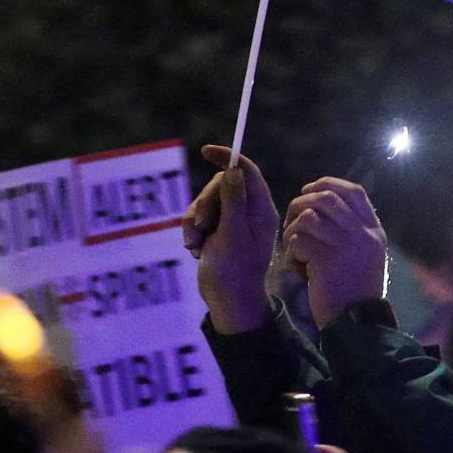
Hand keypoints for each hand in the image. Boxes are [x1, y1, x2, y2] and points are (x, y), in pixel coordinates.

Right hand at [186, 146, 279, 333]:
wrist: (227, 301)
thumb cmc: (234, 269)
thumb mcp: (233, 233)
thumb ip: (233, 200)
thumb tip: (235, 170)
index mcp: (261, 209)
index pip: (247, 171)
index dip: (228, 157)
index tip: (206, 150)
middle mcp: (248, 211)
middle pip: (221, 185)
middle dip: (205, 202)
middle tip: (201, 224)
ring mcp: (232, 221)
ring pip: (206, 201)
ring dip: (195, 220)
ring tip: (195, 242)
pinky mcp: (217, 230)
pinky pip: (197, 217)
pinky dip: (192, 230)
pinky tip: (195, 248)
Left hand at [282, 178, 386, 328]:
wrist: (356, 324)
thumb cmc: (354, 292)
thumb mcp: (365, 256)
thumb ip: (352, 231)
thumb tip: (322, 204)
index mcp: (374, 231)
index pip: (354, 191)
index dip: (328, 183)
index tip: (309, 190)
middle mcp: (364, 234)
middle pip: (328, 197)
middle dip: (302, 202)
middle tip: (292, 218)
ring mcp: (346, 246)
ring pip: (309, 216)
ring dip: (293, 228)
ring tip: (293, 247)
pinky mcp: (327, 260)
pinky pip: (299, 240)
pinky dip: (291, 252)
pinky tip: (297, 268)